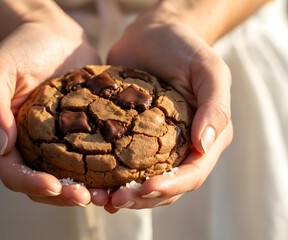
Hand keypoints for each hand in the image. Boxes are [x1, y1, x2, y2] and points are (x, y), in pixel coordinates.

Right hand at [0, 8, 106, 206]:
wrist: (52, 34)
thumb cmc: (21, 48)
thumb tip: (2, 146)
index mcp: (2, 136)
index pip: (13, 171)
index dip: (32, 183)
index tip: (56, 186)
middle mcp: (26, 145)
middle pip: (40, 183)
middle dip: (62, 195)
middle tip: (87, 198)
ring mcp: (52, 142)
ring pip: (64, 177)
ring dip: (82, 190)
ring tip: (104, 194)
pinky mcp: (76, 135)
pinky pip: (84, 159)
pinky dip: (97, 172)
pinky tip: (115, 176)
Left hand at [103, 3, 232, 211]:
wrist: (153, 33)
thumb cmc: (184, 48)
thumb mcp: (209, 71)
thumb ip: (215, 107)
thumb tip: (204, 145)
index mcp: (205, 139)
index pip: (192, 174)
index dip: (171, 186)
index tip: (146, 189)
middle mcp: (181, 148)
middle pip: (166, 187)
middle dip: (142, 198)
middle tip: (115, 201)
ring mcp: (155, 146)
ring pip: (143, 182)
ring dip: (123, 194)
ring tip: (98, 198)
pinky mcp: (131, 138)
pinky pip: (122, 165)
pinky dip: (109, 178)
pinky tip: (93, 183)